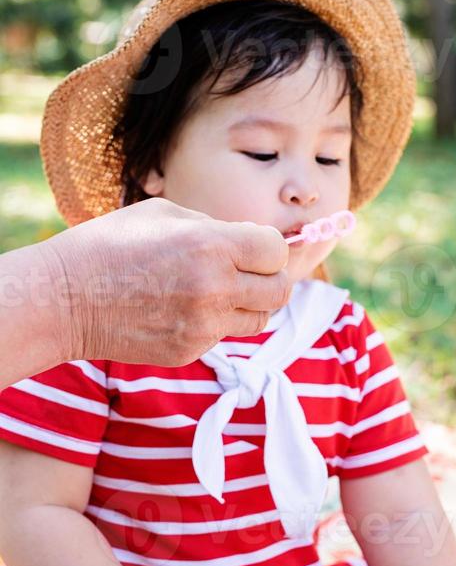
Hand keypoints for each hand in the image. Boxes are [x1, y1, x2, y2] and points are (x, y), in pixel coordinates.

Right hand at [41, 198, 291, 365]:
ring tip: (223, 291)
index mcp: (213, 246)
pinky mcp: (190, 350)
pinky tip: (184, 308)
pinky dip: (215, 322)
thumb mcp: (165, 215)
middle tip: (250, 272)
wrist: (65, 298)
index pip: (277, 251)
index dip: (268, 247)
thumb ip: (214, 228)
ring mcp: (204, 325)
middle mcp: (216, 288)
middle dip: (270, 277)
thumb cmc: (109, 245)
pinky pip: (223, 336)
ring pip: (260, 319)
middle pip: (280, 290)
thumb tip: (247, 241)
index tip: (253, 246)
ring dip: (250, 304)